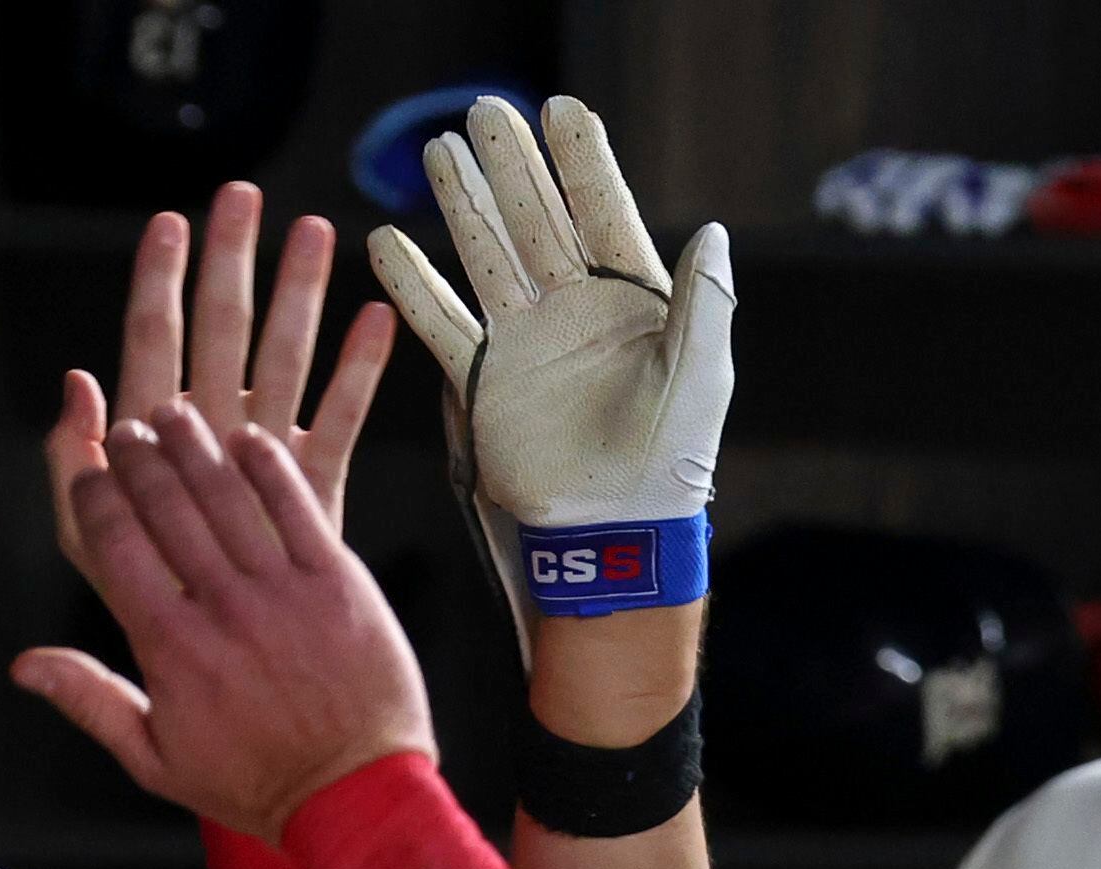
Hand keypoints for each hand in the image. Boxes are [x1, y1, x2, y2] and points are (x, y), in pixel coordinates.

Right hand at [11, 404, 435, 842]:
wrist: (358, 798)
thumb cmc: (260, 785)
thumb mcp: (159, 761)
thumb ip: (91, 702)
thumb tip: (25, 665)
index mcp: (170, 646)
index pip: (113, 543)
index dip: (95, 493)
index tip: (91, 471)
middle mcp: (223, 609)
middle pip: (165, 504)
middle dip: (139, 455)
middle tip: (132, 431)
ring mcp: (284, 593)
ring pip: (227, 495)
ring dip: (195, 444)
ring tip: (177, 414)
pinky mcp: (342, 584)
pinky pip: (297, 507)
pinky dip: (268, 466)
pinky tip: (248, 438)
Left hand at [46, 183, 395, 574]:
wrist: (230, 665)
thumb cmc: (151, 608)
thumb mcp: (88, 543)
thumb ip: (72, 467)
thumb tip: (78, 382)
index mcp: (155, 435)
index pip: (152, 336)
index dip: (159, 278)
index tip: (171, 221)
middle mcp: (211, 428)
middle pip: (222, 326)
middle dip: (232, 259)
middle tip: (245, 197)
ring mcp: (265, 451)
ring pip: (285, 355)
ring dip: (302, 294)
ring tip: (319, 232)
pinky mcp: (314, 482)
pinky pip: (341, 416)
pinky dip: (359, 369)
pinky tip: (378, 320)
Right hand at [368, 96, 732, 661]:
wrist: (617, 529)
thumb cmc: (672, 459)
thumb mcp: (700, 376)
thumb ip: (706, 303)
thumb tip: (714, 230)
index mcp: (634, 302)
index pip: (604, 213)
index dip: (582, 161)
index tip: (562, 108)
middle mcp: (576, 311)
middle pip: (537, 219)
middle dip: (513, 165)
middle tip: (485, 110)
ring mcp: (527, 341)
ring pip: (487, 255)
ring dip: (463, 205)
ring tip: (439, 149)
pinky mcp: (487, 379)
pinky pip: (441, 322)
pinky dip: (412, 285)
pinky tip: (385, 241)